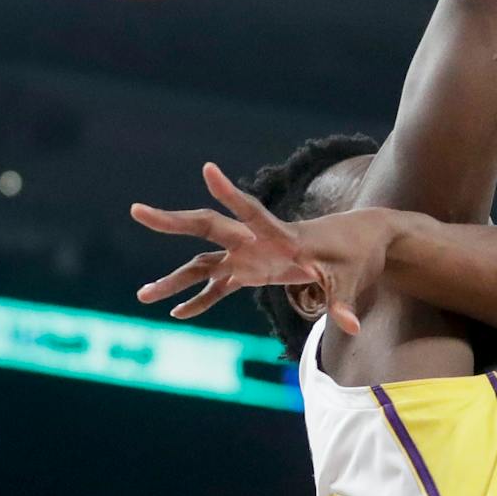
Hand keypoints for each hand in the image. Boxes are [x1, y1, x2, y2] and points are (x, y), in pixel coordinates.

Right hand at [130, 162, 389, 331]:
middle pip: (209, 228)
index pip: (251, 210)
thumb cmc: (355, 255)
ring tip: (142, 296)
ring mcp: (251, 255)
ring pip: (204, 264)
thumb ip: (342, 302)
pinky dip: (202, 299)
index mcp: (282, 234)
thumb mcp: (350, 278)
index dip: (229, 192)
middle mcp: (258, 240)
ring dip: (175, 280)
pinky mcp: (253, 270)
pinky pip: (219, 286)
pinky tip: (178, 313)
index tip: (207, 168)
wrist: (360, 242)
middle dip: (173, 222)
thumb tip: (352, 328)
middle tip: (136, 210)